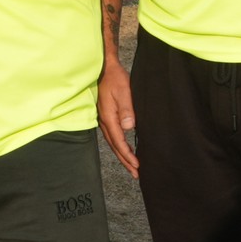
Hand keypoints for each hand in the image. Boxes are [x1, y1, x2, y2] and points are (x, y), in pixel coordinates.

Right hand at [96, 55, 137, 175]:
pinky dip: (118, 145)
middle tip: (135, 173)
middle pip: (115, 146)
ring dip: (122, 155)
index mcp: (108, 117)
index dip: (128, 155)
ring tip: (131, 165)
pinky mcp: (105, 115)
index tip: (137, 166)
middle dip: (125, 161)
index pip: (119, 142)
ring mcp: (103, 119)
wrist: (104, 67)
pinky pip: (112, 135)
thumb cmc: (114, 77)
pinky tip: (123, 147)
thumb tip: (129, 128)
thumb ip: (127, 109)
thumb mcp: (123, 91)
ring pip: (113, 142)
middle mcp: (104, 121)